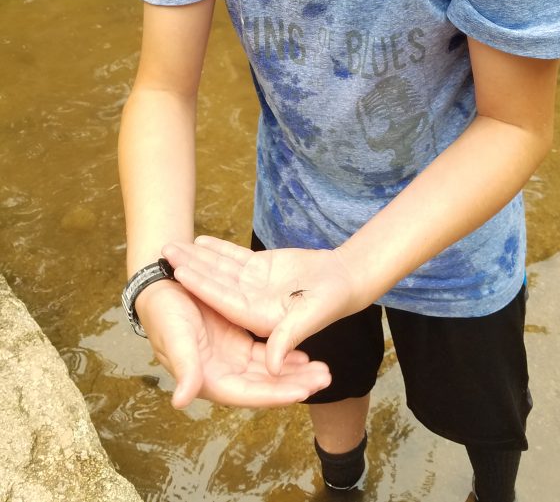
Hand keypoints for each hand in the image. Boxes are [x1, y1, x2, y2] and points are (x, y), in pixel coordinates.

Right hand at [133, 279, 330, 408]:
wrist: (161, 284)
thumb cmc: (163, 312)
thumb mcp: (175, 335)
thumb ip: (183, 366)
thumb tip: (182, 401)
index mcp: (209, 378)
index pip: (249, 392)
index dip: (275, 393)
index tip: (303, 392)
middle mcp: (223, 372)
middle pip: (265, 384)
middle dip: (295, 383)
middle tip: (325, 377)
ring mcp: (231, 355)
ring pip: (269, 368)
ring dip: (294, 369)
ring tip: (322, 369)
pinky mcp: (236, 337)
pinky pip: (265, 349)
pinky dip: (282, 351)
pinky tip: (302, 349)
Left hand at [162, 237, 361, 375]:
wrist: (346, 280)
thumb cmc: (332, 300)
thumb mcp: (311, 317)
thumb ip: (290, 338)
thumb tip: (272, 367)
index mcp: (258, 318)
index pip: (224, 301)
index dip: (203, 286)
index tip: (181, 272)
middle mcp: (250, 303)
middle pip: (215, 283)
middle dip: (191, 267)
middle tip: (165, 250)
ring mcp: (253, 286)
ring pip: (220, 269)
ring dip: (198, 256)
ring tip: (173, 243)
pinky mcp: (260, 270)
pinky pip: (234, 258)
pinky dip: (218, 249)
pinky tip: (199, 240)